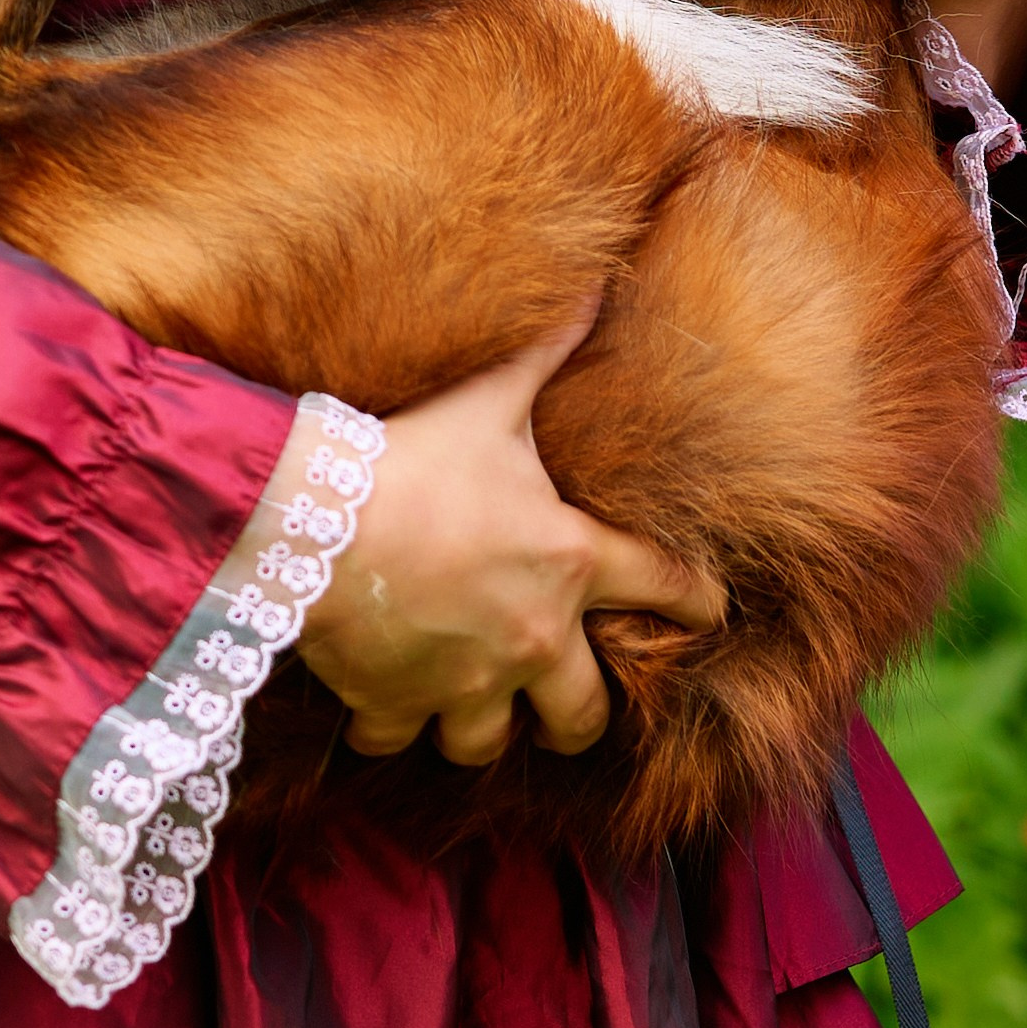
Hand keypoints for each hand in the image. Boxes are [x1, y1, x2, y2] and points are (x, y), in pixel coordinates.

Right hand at [298, 317, 716, 767]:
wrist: (313, 522)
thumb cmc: (413, 458)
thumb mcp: (486, 401)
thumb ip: (542, 352)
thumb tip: (592, 284)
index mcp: (569, 562)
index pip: (664, 586)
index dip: (697, 600)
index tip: (713, 611)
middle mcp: (532, 639)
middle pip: (583, 717)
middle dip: (578, 717)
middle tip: (568, 706)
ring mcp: (464, 684)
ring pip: (490, 743)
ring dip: (483, 727)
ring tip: (469, 703)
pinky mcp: (397, 705)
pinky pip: (398, 738)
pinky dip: (391, 724)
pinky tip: (383, 702)